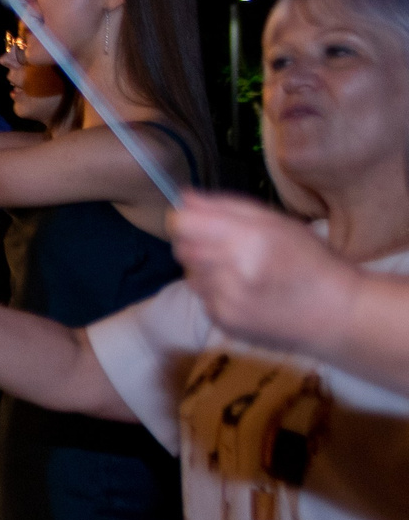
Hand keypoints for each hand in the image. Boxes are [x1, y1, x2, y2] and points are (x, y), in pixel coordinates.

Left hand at [168, 191, 347, 350]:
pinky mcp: (223, 322)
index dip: (185, 219)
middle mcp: (232, 271)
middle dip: (197, 242)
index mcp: (249, 240)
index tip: (196, 220)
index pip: (184, 224)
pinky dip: (217, 291)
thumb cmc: (312, 263)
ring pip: (191, 274)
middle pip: (183, 248)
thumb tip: (185, 197)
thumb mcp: (278, 223)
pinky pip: (203, 297)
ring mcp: (225, 301)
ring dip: (207, 269)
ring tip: (244, 272)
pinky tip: (247, 293)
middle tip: (229, 246)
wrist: (337, 315)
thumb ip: (226, 207)